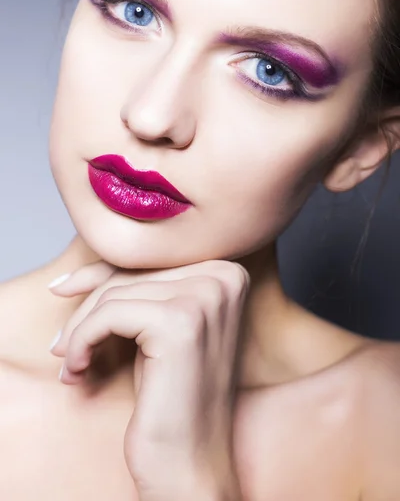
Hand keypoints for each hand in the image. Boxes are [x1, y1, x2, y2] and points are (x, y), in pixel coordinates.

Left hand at [50, 260, 248, 500]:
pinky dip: (82, 340)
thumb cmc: (174, 397)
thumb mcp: (157, 328)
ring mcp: (207, 298)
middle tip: (62, 343)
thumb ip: (136, 289)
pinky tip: (77, 369)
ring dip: (81, 329)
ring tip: (74, 361)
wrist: (192, 462)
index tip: (63, 290)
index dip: (99, 275)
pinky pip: (109, 314)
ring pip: (116, 292)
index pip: (150, 258)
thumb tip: (72, 276)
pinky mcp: (180, 323)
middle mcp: (226, 277)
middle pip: (132, 271)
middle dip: (87, 306)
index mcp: (229, 273)